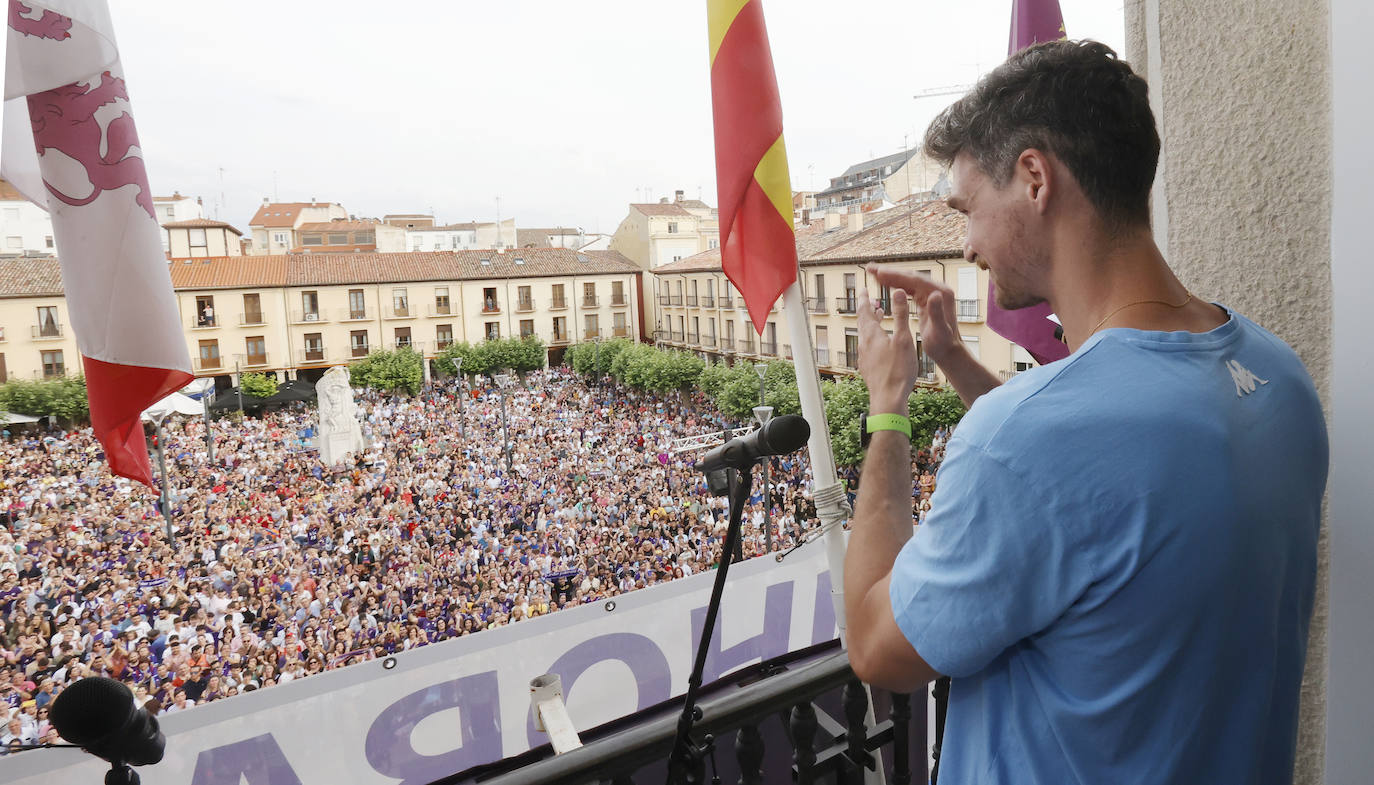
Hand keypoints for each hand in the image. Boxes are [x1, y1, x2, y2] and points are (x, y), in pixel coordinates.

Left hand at [857, 287, 918, 414]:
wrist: (888, 400)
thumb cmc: (898, 371)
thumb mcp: (903, 339)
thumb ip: (900, 315)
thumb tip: (896, 292)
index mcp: (872, 335)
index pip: (864, 311)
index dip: (865, 298)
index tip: (864, 288)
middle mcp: (864, 345)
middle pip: (863, 322)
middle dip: (867, 309)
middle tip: (871, 300)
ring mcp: (865, 357)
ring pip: (866, 335)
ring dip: (871, 323)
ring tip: (878, 317)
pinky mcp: (868, 368)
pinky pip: (868, 347)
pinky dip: (873, 337)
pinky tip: (881, 343)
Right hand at [866, 263, 962, 365]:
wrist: (949, 349)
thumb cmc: (944, 343)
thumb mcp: (940, 330)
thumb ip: (937, 312)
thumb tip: (934, 294)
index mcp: (941, 293)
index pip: (915, 280)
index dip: (896, 276)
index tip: (880, 273)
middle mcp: (937, 289)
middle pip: (910, 277)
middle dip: (889, 272)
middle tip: (870, 268)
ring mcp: (931, 292)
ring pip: (907, 281)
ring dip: (890, 276)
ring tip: (872, 273)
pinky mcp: (925, 298)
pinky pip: (907, 288)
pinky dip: (895, 285)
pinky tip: (884, 283)